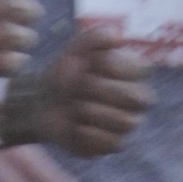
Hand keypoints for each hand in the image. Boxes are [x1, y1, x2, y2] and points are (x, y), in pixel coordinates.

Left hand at [5, 19, 152, 156]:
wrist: (40, 101)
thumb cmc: (64, 72)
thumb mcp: (75, 49)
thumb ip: (95, 37)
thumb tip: (118, 37)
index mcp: (133, 73)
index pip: (142, 70)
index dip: (114, 67)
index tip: (90, 63)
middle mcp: (136, 98)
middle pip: (135, 98)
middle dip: (100, 90)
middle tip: (77, 86)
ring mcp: (127, 122)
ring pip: (126, 122)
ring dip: (93, 112)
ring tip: (75, 106)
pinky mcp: (113, 144)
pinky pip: (114, 143)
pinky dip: (90, 133)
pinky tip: (75, 125)